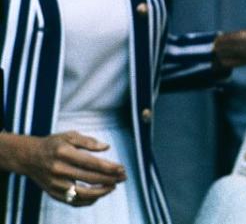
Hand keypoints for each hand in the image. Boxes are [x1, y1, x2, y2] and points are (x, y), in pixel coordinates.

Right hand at [9, 131, 125, 206]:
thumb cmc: (54, 144)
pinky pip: (73, 201)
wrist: (29, 157)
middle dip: (109, 179)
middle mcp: (58, 170)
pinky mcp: (53, 193)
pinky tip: (99, 194)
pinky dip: (88, 200)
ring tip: (114, 186)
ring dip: (101, 192)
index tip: (122, 168)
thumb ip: (88, 141)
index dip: (108, 167)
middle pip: (89, 178)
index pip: (91, 163)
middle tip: (123, 177)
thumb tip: (107, 147)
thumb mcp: (69, 136)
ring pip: (82, 193)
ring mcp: (55, 184)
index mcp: (63, 153)